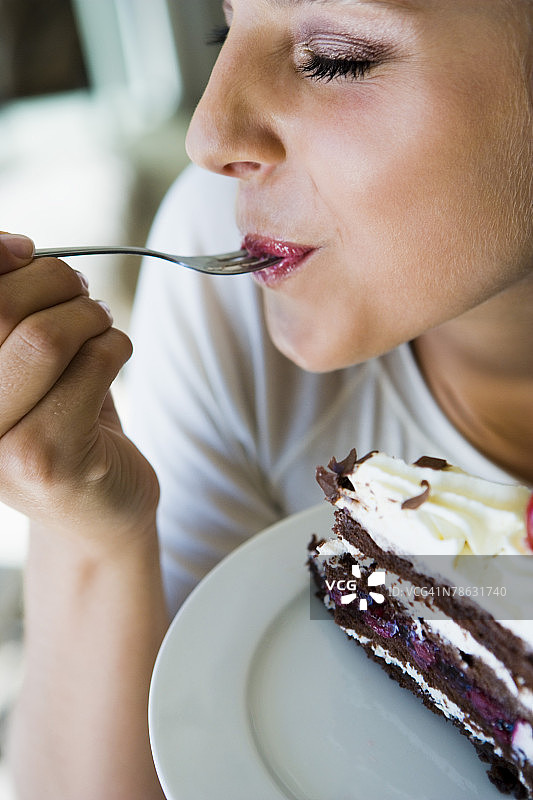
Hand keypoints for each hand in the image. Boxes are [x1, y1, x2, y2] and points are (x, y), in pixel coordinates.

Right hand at [0, 233, 159, 552]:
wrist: (95, 511)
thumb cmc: (60, 424)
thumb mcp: (22, 364)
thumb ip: (12, 309)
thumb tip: (12, 244)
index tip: (26, 250)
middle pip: (1, 310)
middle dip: (55, 283)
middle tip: (81, 294)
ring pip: (48, 337)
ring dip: (90, 317)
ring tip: (100, 328)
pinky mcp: (48, 460)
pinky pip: (94, 363)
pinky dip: (116, 345)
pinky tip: (115, 357)